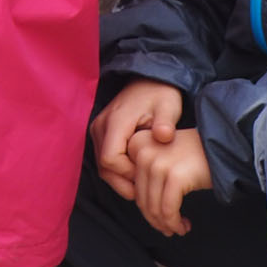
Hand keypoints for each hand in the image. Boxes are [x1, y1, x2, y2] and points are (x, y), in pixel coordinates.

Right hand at [90, 80, 183, 201]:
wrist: (149, 80)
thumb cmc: (160, 94)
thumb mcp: (168, 106)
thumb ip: (165, 122)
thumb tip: (164, 136)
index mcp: (115, 121)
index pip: (110, 160)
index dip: (128, 173)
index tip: (148, 172)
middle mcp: (100, 126)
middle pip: (104, 167)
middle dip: (124, 181)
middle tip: (147, 186)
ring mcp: (98, 130)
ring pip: (103, 167)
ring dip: (121, 178)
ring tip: (143, 181)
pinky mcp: (101, 134)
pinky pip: (105, 160)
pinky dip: (119, 171)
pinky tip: (137, 171)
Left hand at [129, 125, 212, 237]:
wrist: (221, 145)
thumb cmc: (193, 154)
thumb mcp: (162, 156)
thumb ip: (147, 177)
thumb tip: (145, 212)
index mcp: (137, 144)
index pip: (133, 188)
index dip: (146, 208)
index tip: (158, 217)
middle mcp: (144, 151)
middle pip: (142, 200)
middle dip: (156, 221)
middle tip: (169, 229)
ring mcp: (158, 163)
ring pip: (154, 209)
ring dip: (166, 225)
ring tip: (178, 228)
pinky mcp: (175, 176)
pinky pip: (168, 211)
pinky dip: (175, 224)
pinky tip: (183, 226)